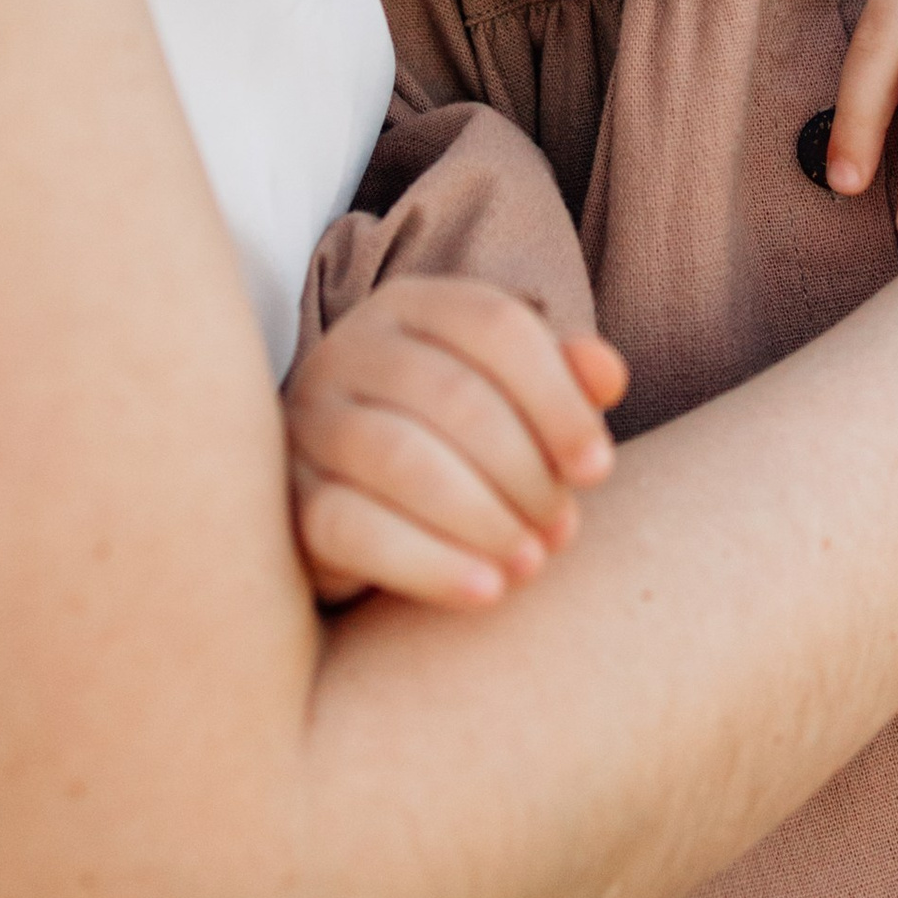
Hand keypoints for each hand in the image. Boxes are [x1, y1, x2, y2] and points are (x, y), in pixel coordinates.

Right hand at [284, 279, 626, 609]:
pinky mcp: (289, 500)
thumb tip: (608, 375)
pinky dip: (429, 564)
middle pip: (453, 395)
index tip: (597, 469)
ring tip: (531, 562)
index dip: (558, 399)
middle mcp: (351, 350)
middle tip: (562, 530)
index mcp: (414, 306)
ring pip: (400, 458)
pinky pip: (353, 527)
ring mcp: (311, 423)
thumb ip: (563, 379)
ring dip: (484, 518)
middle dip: (525, 471)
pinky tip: (484, 590)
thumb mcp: (511, 399)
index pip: (496, 327)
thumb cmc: (454, 441)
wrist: (353, 501)